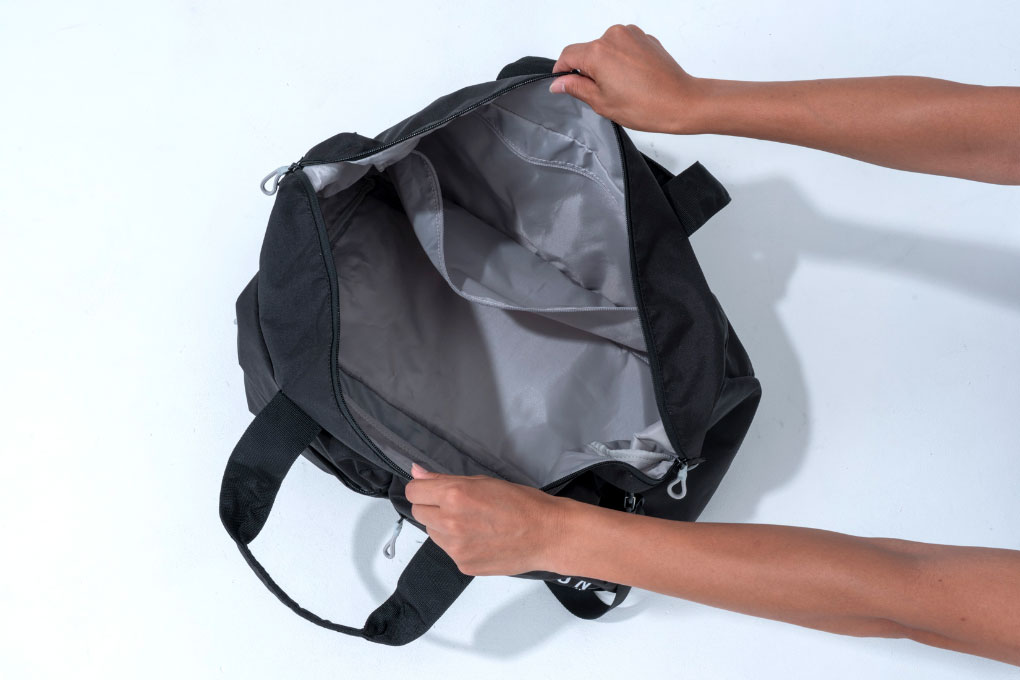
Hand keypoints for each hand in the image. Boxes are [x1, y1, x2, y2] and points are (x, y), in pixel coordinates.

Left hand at [404, 462, 572, 575]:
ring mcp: (456, 548)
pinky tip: (481, 538)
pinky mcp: (463, 565)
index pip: (413, 491)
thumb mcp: (483, 481)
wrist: (547, 535)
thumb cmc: (522, 503)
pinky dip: (458, 544)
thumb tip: (417, 472)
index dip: (423, 488)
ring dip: (443, 526)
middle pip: (419, 512)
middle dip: (433, 507)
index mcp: (454, 496)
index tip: (432, 490)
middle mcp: (450, 523)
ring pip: (432, 533)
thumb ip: (444, 480)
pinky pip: (448, 550)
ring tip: (473, 523)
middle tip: (458, 506)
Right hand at [550, 24, 707, 133]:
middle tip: (601, 94)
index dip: (562, 70)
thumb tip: (559, 83)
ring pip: (606, 48)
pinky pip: (624, 47)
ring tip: (621, 87)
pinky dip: (622, 60)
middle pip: (588, 51)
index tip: (562, 81)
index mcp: (598, 52)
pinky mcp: (645, 38)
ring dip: (606, 64)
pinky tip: (633, 79)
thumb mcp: (602, 102)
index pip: (568, 55)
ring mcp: (631, 34)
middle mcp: (614, 36)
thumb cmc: (647, 106)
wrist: (682, 102)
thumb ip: (576, 88)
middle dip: (589, 70)